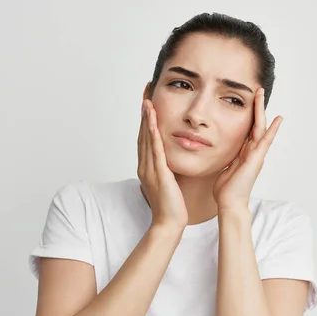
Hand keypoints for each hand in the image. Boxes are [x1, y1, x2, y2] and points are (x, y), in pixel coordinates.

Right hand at [138, 98, 187, 229]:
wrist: (169, 222)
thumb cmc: (171, 204)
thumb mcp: (169, 180)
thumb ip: (168, 168)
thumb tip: (172, 158)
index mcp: (148, 166)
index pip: (146, 137)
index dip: (147, 118)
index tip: (149, 101)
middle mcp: (145, 165)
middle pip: (143, 133)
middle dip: (144, 113)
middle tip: (146, 93)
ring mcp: (150, 169)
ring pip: (147, 139)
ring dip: (147, 119)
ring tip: (148, 101)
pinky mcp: (159, 174)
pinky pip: (155, 152)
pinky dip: (153, 136)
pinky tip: (153, 123)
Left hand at [213, 88, 282, 211]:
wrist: (230, 203)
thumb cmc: (226, 189)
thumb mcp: (224, 166)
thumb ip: (226, 157)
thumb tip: (218, 149)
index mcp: (244, 152)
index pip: (248, 128)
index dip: (249, 114)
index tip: (249, 100)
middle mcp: (252, 151)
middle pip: (256, 123)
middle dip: (257, 106)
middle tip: (258, 90)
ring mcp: (256, 154)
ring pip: (261, 127)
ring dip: (261, 110)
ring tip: (262, 94)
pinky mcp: (256, 159)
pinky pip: (265, 141)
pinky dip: (272, 130)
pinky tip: (278, 119)